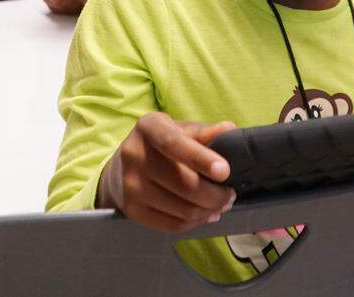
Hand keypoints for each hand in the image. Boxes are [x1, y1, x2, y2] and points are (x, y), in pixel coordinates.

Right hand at [99, 112, 236, 233]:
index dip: (200, 158)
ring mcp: (131, 185)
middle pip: (184, 184)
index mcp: (148, 128)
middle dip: (216, 195)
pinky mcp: (132, 210)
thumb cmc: (160, 145)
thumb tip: (229, 130)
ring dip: (209, 210)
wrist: (123, 167)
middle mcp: (134, 155)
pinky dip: (195, 223)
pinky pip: (173, 225)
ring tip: (219, 204)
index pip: (173, 144)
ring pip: (183, 209)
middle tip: (229, 194)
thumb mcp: (179, 129)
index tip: (224, 171)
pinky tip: (204, 214)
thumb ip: (204, 132)